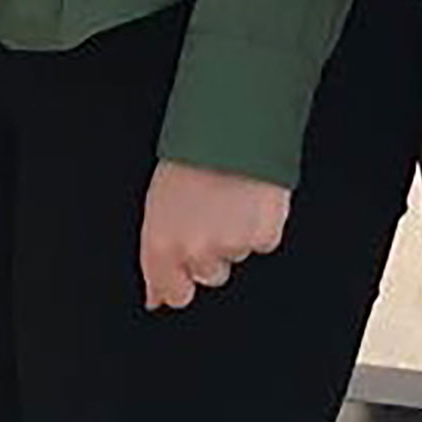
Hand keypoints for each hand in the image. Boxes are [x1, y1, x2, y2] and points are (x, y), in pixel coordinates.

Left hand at [140, 162, 291, 312]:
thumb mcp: (158, 203)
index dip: (182, 280)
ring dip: (237, 232)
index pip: (174, 294)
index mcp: (162, 245)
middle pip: (210, 275)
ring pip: (237, 254)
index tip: (187, 267)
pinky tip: (250, 194)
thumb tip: (156, 299)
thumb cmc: (191, 154)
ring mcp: (231, 245)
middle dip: (212, 251)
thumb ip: (157, 257)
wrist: (231, 122)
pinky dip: (261, 222)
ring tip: (230, 193)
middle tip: (211, 211)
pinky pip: (263, 241)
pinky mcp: (264, 235)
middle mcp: (195, 251)